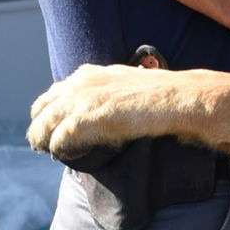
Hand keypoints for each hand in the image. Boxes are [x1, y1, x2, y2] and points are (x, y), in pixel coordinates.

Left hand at [28, 63, 229, 159]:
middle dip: (41, 128)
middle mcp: (83, 82)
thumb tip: (108, 116)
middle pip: (41, 108)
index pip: (54, 93)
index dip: (52, 113)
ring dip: (43, 142)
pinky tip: (70, 156)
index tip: (57, 132)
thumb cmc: (168, 97)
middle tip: (50, 147)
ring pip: (41, 125)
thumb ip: (113, 96)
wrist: (188, 99)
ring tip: (54, 155)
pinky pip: (57, 140)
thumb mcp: (133, 89)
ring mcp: (83, 99)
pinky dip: (60, 150)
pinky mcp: (87, 118)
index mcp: (92, 74)